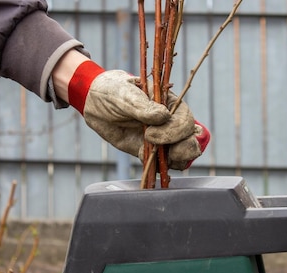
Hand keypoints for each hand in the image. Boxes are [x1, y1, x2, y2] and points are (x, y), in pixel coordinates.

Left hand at [81, 70, 208, 169]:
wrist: (95, 101)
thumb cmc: (114, 91)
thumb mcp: (126, 94)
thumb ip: (143, 107)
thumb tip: (164, 116)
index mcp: (171, 104)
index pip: (186, 121)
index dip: (174, 131)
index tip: (149, 134)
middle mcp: (171, 122)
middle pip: (191, 140)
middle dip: (182, 149)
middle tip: (157, 146)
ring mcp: (161, 138)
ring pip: (181, 155)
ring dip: (174, 160)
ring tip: (154, 156)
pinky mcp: (148, 151)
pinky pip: (162, 165)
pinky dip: (158, 167)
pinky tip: (146, 162)